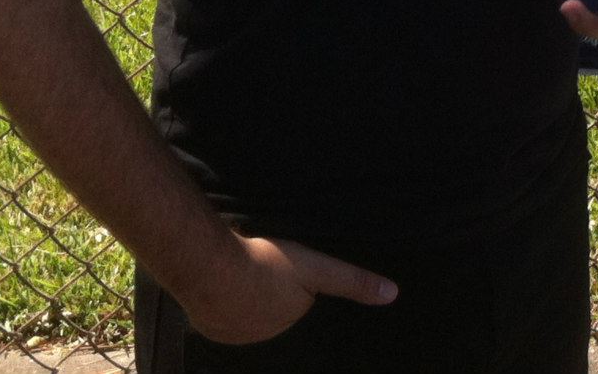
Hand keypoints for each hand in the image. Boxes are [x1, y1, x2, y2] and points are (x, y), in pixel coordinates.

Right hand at [184, 235, 396, 345]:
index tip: (286, 267)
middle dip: (269, 288)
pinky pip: (217, 311)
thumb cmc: (265, 263)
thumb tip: (392, 295)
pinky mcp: (205, 326)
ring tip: (244, 269)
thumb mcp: (318, 267)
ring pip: (243, 307)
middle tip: (264, 263)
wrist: (210, 266)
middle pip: (271, 304)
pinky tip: (222, 279)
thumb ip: (352, 281)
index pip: (297, 301)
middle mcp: (261, 334)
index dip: (294, 282)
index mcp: (289, 320)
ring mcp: (231, 333)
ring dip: (244, 293)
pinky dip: (220, 298)